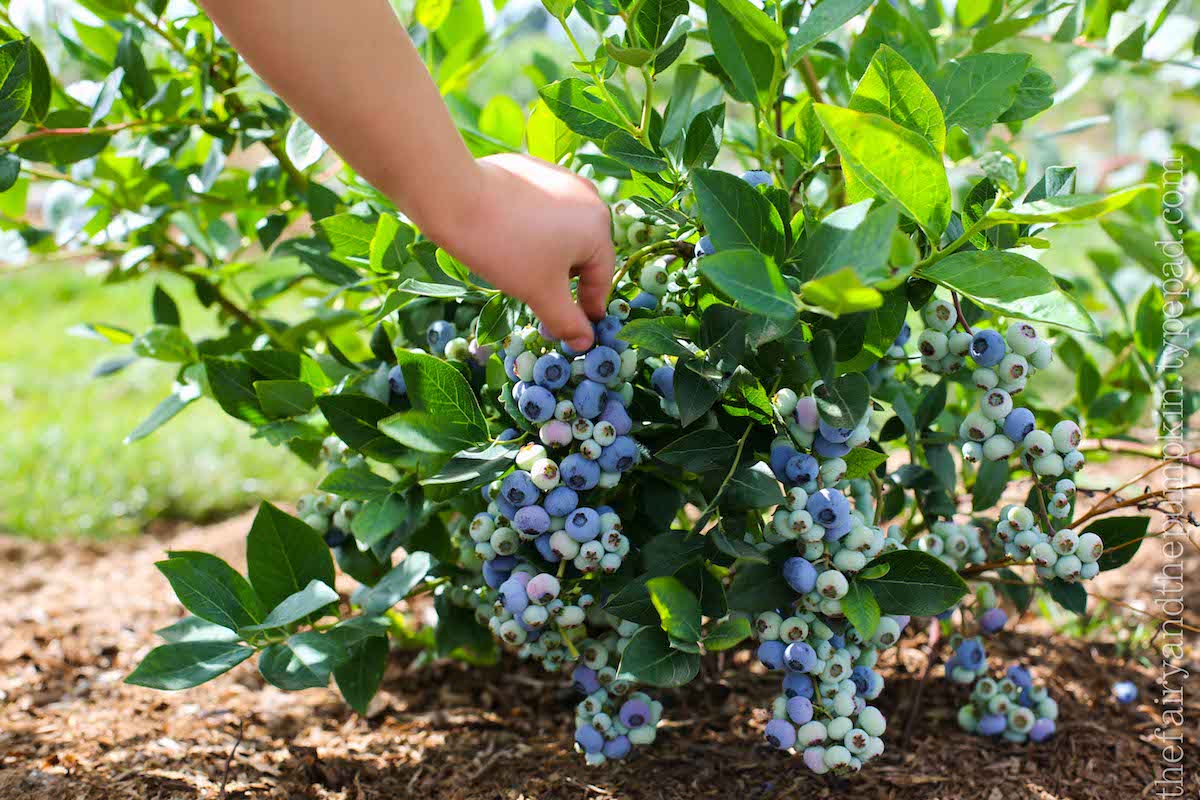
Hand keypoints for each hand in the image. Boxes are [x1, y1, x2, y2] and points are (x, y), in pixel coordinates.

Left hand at [431, 153, 614, 351]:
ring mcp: (560, 177)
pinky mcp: (533, 168)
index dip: (587, 309)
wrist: (455, 196)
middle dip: (564, 282)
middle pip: (583, 253)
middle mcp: (588, 196)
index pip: (600, 278)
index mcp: (598, 225)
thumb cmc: (506, 248)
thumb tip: (585, 342)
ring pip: (561, 230)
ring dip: (548, 256)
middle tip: (541, 304)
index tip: (572, 330)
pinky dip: (531, 230)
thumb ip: (568, 320)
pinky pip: (541, 209)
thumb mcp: (540, 292)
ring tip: (520, 272)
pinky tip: (508, 241)